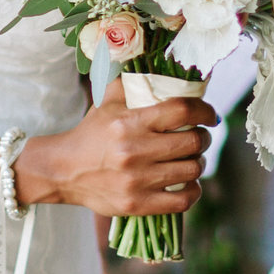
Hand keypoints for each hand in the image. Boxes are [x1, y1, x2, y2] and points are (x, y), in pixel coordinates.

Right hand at [21, 94, 216, 217]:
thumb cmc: (91, 133)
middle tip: (199, 136)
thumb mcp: (107, 101)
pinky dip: (193, 190)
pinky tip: (188, 183)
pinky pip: (183, 200)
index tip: (210, 116)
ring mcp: (137, 181)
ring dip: (198, 162)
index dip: (204, 111)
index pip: (182, 111)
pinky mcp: (138, 204)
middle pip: (192, 142)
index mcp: (129, 122)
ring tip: (191, 158)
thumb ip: (132, 82)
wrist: (63, 171)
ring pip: (191, 170)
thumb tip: (163, 68)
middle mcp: (134, 151)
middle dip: (203, 137)